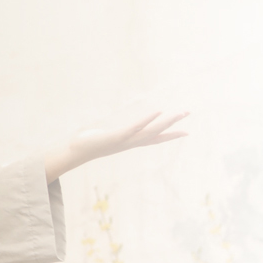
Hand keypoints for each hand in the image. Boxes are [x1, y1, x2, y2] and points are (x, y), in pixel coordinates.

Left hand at [45, 112, 188, 181]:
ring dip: (166, 121)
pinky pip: (135, 127)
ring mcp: (126, 140)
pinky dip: (147, 120)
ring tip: (180, 112)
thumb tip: (111, 129)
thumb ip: (110, 134)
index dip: (170, 136)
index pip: (154, 139)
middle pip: (157, 133)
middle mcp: (131, 142)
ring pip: (151, 131)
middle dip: (173, 124)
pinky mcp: (118, 136)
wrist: (75, 152)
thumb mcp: (105, 137)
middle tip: (187, 112)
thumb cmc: (89, 143)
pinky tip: (158, 111)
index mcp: (130, 142)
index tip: (186, 132)